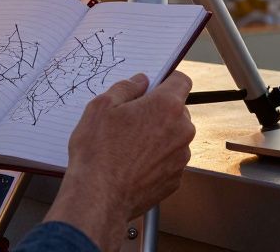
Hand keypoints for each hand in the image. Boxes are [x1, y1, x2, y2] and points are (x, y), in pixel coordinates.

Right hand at [46, 72, 194, 250]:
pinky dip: (157, 159)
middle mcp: (182, 130)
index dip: (167, 80)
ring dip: (159, 136)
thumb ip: (126, 87)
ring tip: (129, 146)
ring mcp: (181, 156)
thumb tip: (140, 81)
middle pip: (178, 110)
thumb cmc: (98, 152)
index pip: (181, 81)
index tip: (154, 87)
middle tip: (132, 120)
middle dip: (159, 111)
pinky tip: (134, 164)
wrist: (98, 198)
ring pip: (174, 136)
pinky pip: (170, 160)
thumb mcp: (101, 107)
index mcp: (167, 106)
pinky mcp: (176, 178)